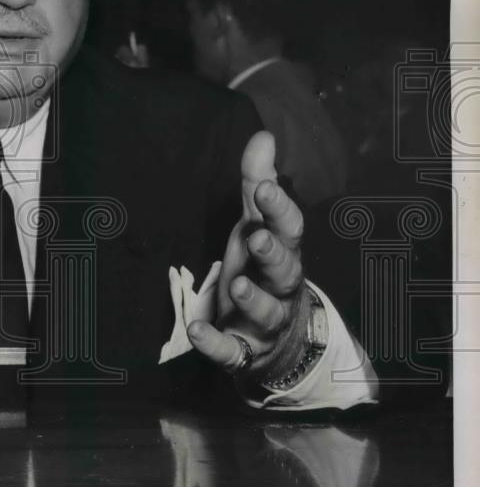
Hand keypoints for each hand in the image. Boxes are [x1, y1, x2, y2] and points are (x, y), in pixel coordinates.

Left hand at [187, 131, 309, 380]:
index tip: (267, 188)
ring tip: (236, 284)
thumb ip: (258, 183)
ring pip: (265, 312)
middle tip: (257, 238)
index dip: (279, 209)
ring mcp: (262, 321)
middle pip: (284, 270)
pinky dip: (215, 342)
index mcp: (282, 252)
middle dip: (272, 254)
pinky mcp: (242, 349)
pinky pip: (231, 350)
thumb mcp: (258, 225)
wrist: (277, 340)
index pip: (288, 228)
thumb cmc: (263, 269)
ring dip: (251, 298)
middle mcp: (278, 287)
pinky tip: (197, 331)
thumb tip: (264, 136)